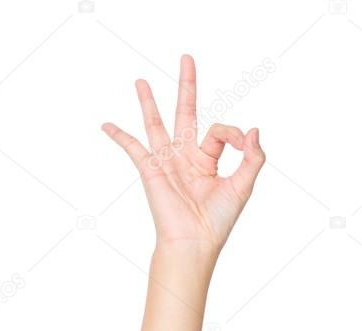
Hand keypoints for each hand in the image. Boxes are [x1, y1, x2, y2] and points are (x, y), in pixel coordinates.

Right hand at [101, 53, 265, 258]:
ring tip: (140, 80)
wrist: (195, 241)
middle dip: (187, 86)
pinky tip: (106, 125)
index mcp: (208, 161)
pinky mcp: (151, 170)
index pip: (219, 131)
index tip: (241, 143)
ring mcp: (167, 162)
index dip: (233, 133)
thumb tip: (254, 130)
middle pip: (185, 113)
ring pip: (156, 124)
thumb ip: (252, 157)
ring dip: (148, 102)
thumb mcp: (243, 185)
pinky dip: (120, 136)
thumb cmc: (218, 220)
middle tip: (187, 59)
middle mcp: (186, 157)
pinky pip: (133, 148)